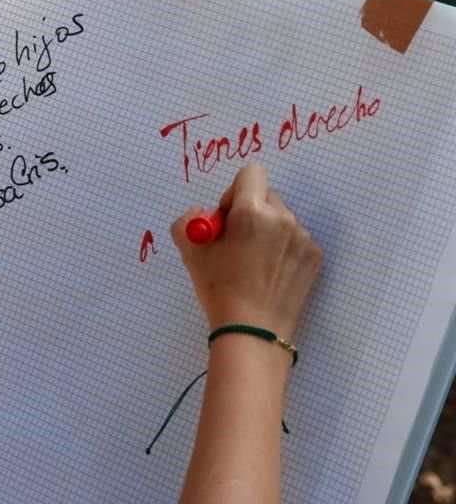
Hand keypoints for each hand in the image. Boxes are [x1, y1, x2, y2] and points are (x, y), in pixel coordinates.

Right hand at [170, 163, 322, 339]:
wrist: (252, 331)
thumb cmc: (219, 289)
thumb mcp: (190, 252)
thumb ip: (189, 220)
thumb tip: (204, 211)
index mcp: (251, 212)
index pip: (251, 173)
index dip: (234, 192)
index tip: (227, 218)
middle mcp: (283, 218)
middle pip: (267, 196)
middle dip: (251, 212)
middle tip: (237, 243)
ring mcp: (303, 237)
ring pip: (282, 219)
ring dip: (268, 231)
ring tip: (255, 265)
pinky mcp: (315, 256)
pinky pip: (296, 240)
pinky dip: (283, 250)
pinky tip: (270, 274)